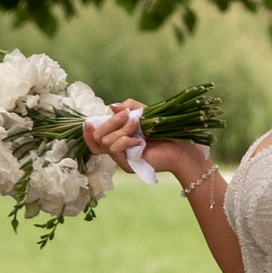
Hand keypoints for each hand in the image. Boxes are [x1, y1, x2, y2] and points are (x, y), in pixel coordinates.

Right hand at [82, 104, 214, 189]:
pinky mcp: (128, 166)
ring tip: (137, 127)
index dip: (88, 130)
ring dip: (120, 130)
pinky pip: (114, 150)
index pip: (94, 138)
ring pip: (105, 142)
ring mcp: (122, 159)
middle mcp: (118, 150)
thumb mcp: (146, 113)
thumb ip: (129, 107)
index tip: (89, 120)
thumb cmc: (166, 132)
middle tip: (127, 115)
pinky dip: (123, 140)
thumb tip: (111, 106)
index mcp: (119, 138)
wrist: (183, 149)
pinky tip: (137, 140)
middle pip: (97, 137)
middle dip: (110, 123)